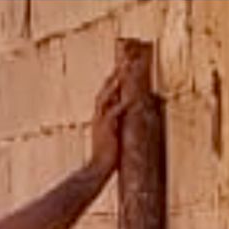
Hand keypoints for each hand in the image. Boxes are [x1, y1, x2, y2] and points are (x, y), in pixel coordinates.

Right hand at [88, 61, 130, 177]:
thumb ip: (117, 123)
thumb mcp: (112, 135)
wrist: (97, 169)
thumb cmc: (105, 156)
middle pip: (106, 89)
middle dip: (115, 74)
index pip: (106, 93)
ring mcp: (101, 121)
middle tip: (125, 59)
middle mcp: (99, 116)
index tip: (122, 66)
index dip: (114, 79)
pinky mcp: (106, 129)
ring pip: (107, 96)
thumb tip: (125, 116)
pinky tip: (131, 97)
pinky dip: (122, 104)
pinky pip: (114, 112)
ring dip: (116, 82)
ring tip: (125, 69)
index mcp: (100, 117)